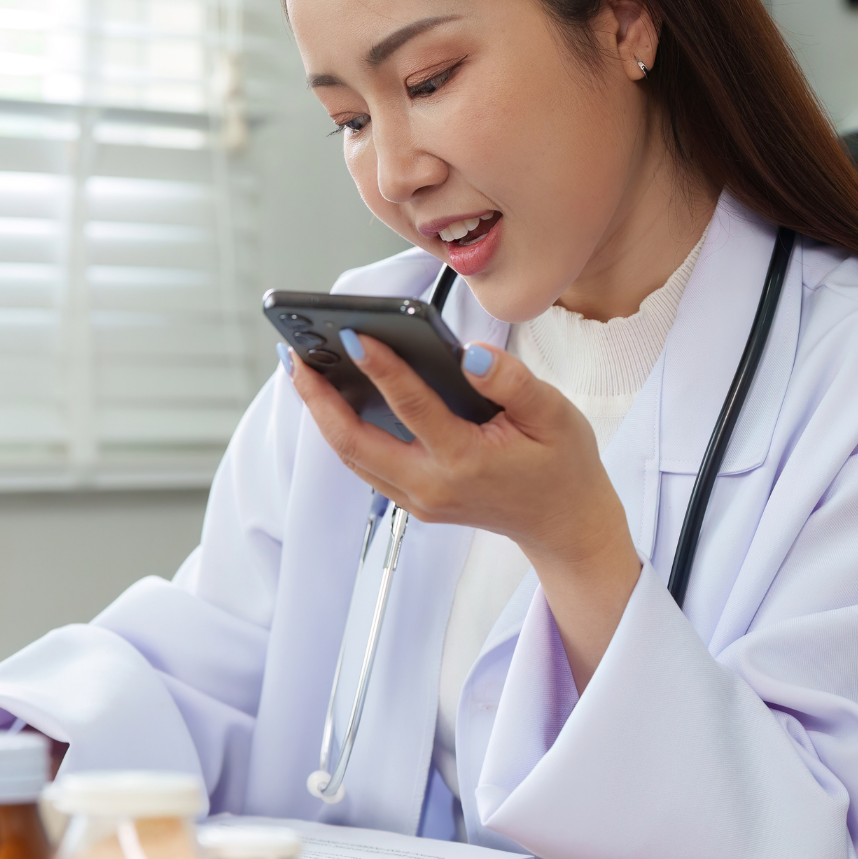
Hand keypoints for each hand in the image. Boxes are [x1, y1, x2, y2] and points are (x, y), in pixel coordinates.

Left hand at [286, 331, 641, 685]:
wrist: (564, 524)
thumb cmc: (561, 464)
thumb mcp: (555, 415)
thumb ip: (512, 382)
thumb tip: (470, 355)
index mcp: (465, 461)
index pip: (411, 407)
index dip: (380, 368)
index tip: (352, 334)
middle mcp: (430, 485)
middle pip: (354, 442)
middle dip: (318, 397)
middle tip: (293, 352)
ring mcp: (417, 499)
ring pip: (351, 455)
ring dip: (321, 413)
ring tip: (301, 367)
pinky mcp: (412, 502)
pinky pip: (364, 464)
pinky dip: (341, 429)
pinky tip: (332, 396)